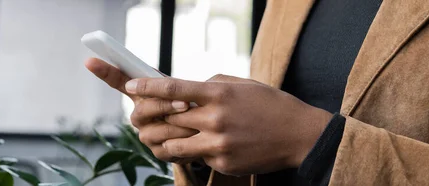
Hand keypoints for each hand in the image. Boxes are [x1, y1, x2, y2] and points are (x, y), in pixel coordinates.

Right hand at [84, 58, 198, 162]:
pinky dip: (183, 139)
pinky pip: (167, 146)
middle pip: (142, 109)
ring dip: (178, 123)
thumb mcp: (184, 88)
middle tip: (185, 103)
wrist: (207, 131)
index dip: (104, 71)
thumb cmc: (192, 103)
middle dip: (163, 105)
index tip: (90, 60)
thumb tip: (166, 82)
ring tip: (196, 120)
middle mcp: (139, 115)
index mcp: (142, 95)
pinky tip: (194, 135)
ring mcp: (146, 134)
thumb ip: (171, 84)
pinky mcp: (158, 151)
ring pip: (155, 129)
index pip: (118, 81)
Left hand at [124, 74, 332, 175]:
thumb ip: (211, 85)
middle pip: (168, 120)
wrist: (298, 134)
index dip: (147, 87)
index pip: (173, 88)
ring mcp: (218, 145)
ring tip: (163, 136)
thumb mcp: (241, 84)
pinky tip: (204, 146)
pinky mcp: (222, 164)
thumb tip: (185, 90)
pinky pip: (197, 158)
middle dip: (150, 118)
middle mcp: (215, 119)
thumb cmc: (269, 105)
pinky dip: (195, 151)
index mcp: (219, 93)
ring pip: (173, 146)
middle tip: (140, 118)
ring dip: (164, 140)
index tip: (130, 86)